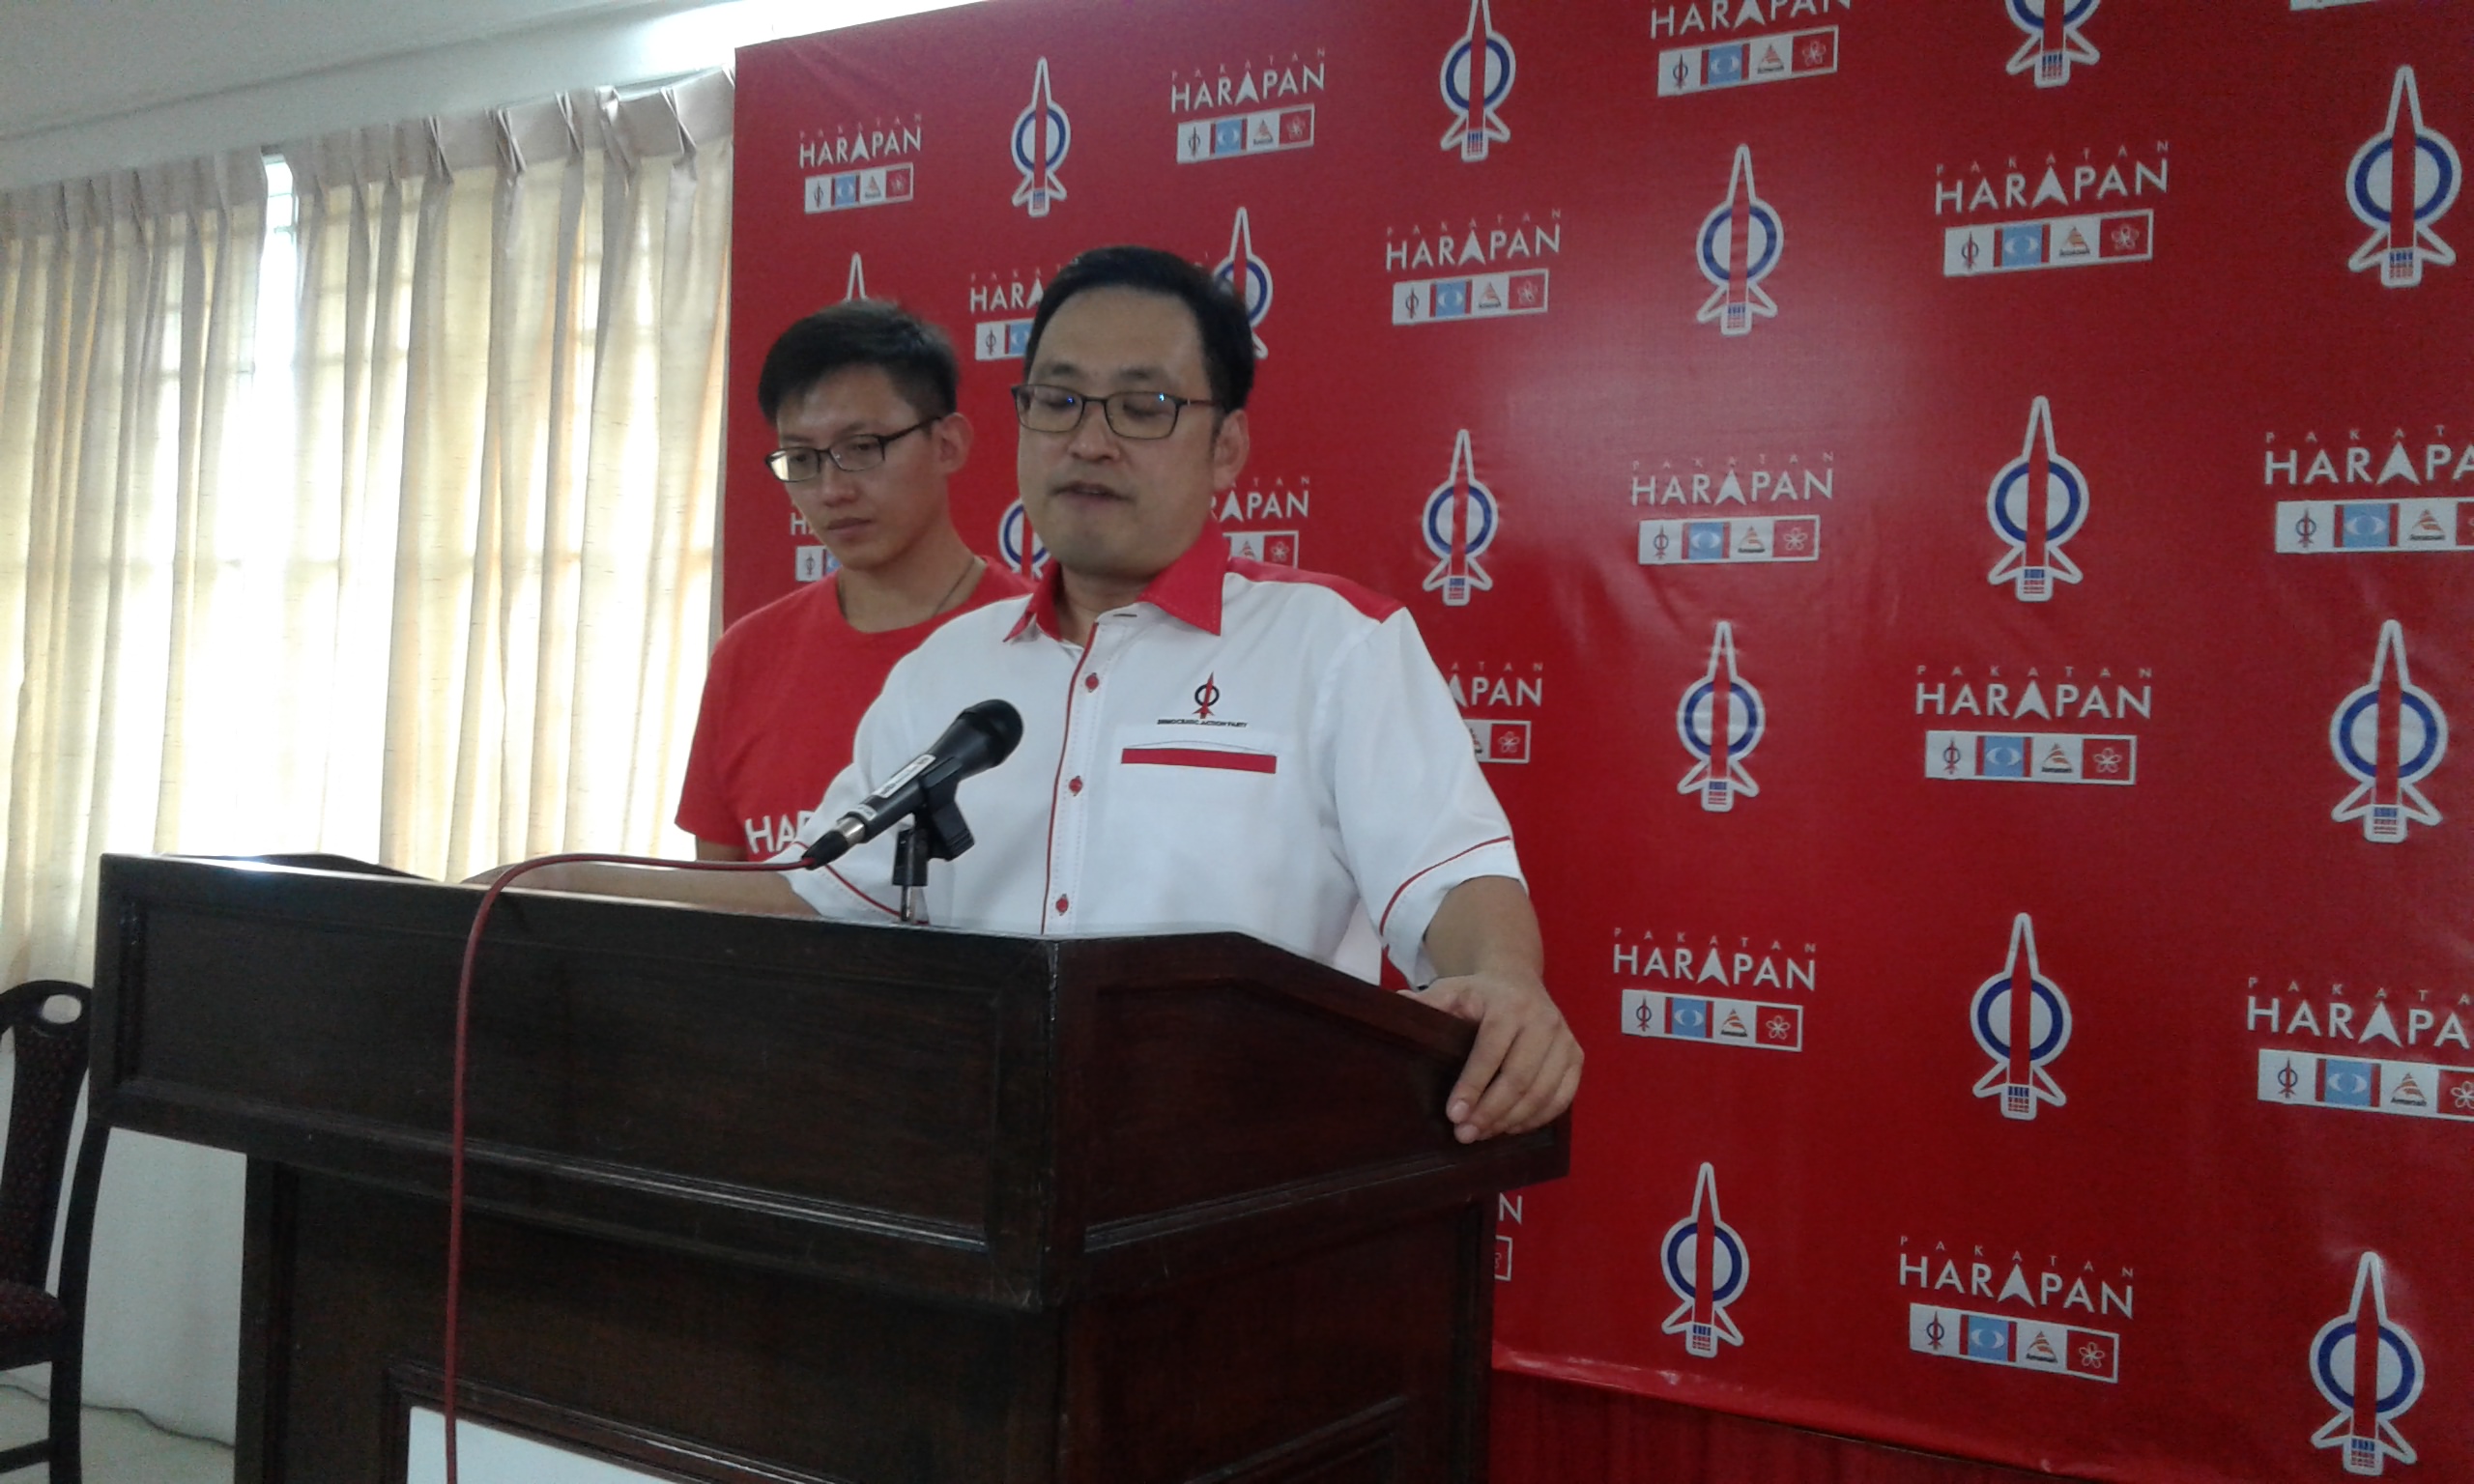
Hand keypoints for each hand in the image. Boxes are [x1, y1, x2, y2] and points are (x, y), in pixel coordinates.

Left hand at [1414, 968, 1580, 1142]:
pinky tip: (1511, 1128)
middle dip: (1491, 1112)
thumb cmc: (1478, 994)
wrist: (1518, 980)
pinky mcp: (1576, 1056)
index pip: (1491, 1051)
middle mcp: (1543, 1019)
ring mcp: (1564, 1039)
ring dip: (1512, 1120)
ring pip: (1542, 1092)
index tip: (1453, 1115)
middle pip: (1519, 1077)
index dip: (1472, 1086)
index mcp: (1509, 1005)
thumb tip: (1395, 1006)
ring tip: (1483, 1134)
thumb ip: (1426, 1002)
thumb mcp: (1450, 990)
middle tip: (1465, 1135)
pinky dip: (1537, 1118)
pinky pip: (1562, 1097)